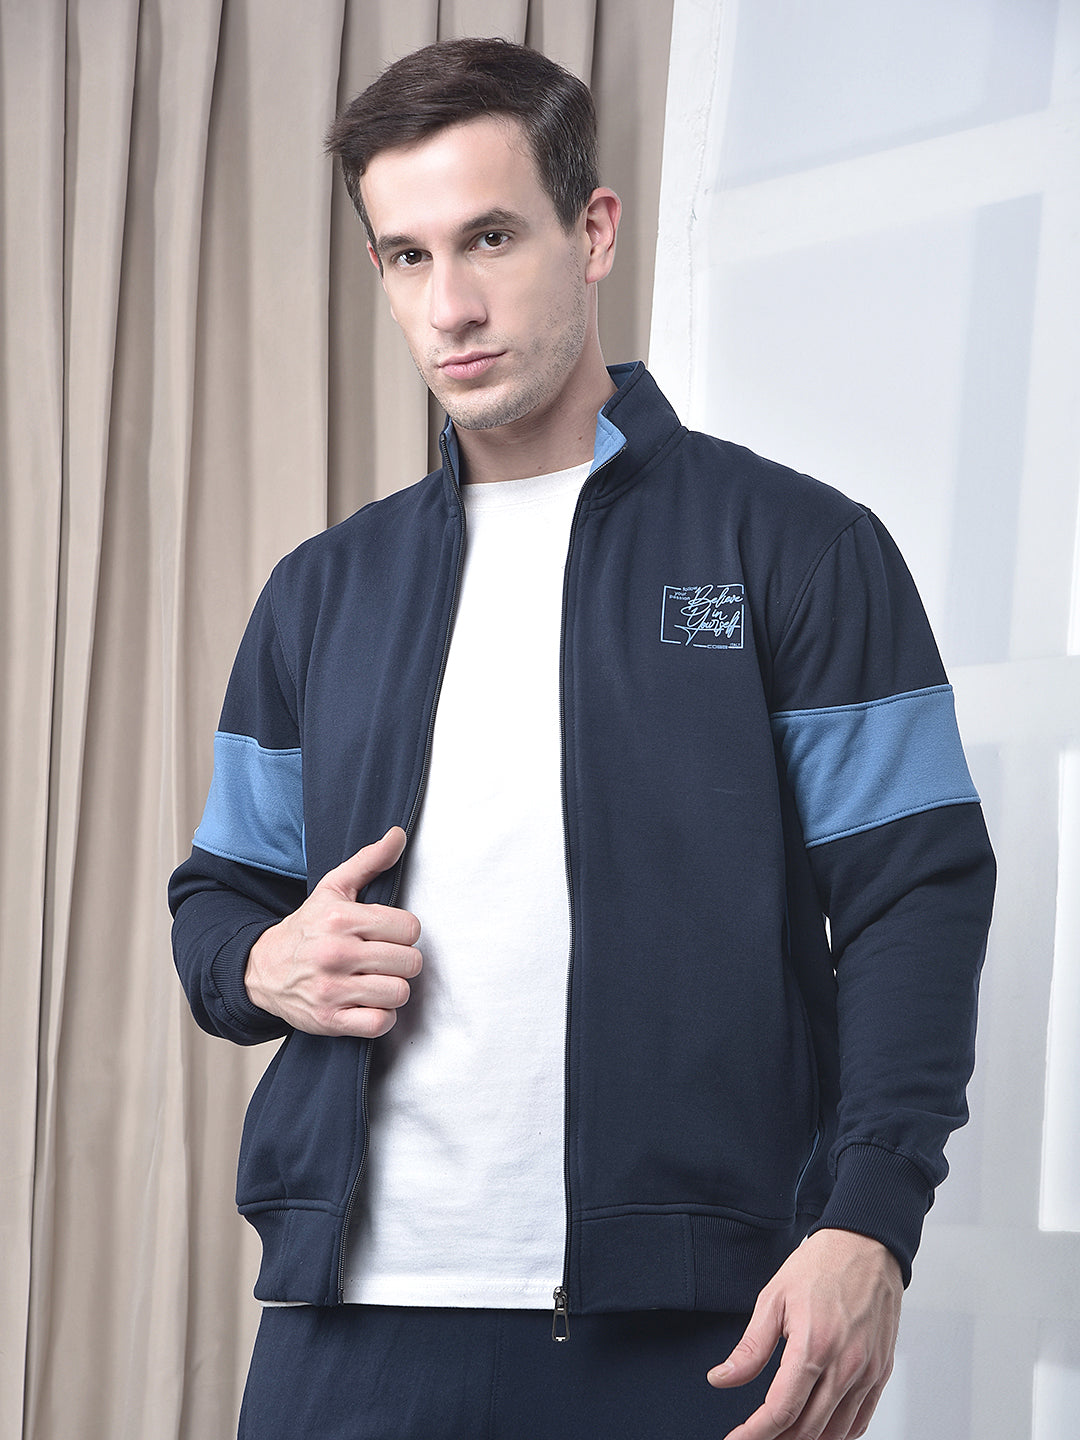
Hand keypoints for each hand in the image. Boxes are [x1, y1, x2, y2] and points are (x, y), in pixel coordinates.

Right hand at [244, 826, 420, 1037]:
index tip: (387, 934)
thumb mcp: (334, 888)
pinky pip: (380, 1024)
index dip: (403, 932)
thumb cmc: (307, 927)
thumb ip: (369, 861)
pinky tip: (367, 1003)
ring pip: (399, 993)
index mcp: (342, 918)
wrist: (261, 969)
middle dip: (401, 961)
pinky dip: (380, 1017)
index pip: (410, 928)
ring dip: (392, 989)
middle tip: (382, 959)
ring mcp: (332, 989)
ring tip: (375, 980)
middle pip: (410, 962)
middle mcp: (337, 953)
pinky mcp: (330, 1020)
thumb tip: (399, 834)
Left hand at [707, 1229, 901, 1439]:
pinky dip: (838, 1434)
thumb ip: (750, 1348)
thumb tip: (721, 1379)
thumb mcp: (774, 1299)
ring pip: (836, 1432)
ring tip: (782, 1435)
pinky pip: (860, 1420)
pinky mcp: (881, 1372)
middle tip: (755, 1436)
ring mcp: (867, 1372)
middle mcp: (845, 1365)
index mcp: (814, 1346)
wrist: (866, 1246)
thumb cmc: (821, 1266)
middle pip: (808, 1429)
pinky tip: (818, 1429)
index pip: (781, 1410)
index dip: (755, 1433)